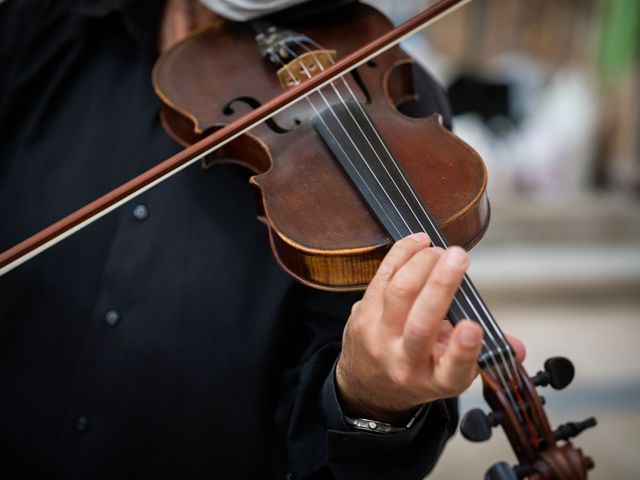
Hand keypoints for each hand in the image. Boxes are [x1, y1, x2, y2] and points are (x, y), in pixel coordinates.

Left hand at [336, 233, 524, 423]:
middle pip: (421, 323)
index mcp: (436, 380)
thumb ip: (484, 355)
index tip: (472, 327)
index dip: (463, 349)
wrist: (369, 386)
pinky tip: (419, 243)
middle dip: (441, 285)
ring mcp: (379, 338)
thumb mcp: (452, 374)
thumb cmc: (419, 372)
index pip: (452, 369)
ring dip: (421, 263)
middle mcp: (405, 361)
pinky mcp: (360, 315)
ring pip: (398, 293)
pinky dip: (402, 255)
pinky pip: (381, 277)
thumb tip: (517, 348)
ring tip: (441, 250)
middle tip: (459, 256)